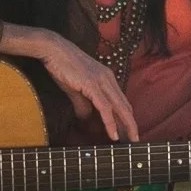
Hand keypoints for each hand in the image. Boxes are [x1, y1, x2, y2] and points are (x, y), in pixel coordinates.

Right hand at [0, 24, 137, 142]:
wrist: (54, 49)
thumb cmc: (63, 66)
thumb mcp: (76, 88)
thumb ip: (82, 103)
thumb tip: (86, 118)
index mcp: (107, 78)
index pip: (122, 101)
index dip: (127, 118)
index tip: (129, 132)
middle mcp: (108, 79)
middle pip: (125, 106)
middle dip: (132, 125)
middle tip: (135, 141)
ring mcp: (101, 81)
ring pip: (120, 107)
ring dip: (126, 126)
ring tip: (131, 141)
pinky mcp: (92, 84)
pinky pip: (105, 107)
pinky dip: (110, 122)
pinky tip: (113, 134)